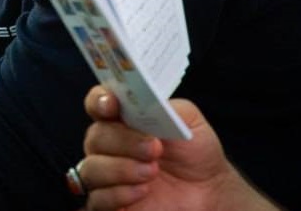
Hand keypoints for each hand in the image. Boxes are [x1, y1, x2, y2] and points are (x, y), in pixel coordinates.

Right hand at [79, 87, 276, 210]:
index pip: (97, 103)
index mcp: (124, 119)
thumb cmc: (196, 155)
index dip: (98, 101)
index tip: (111, 105)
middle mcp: (111, 145)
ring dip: (120, 169)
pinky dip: (118, 194)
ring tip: (152, 172)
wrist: (209, 194)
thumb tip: (148, 100)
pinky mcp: (111, 203)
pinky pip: (97, 198)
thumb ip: (168, 107)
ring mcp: (108, 175)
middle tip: (153, 148)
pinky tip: (143, 191)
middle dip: (122, 141)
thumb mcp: (191, 123)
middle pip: (94, 136)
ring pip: (91, 168)